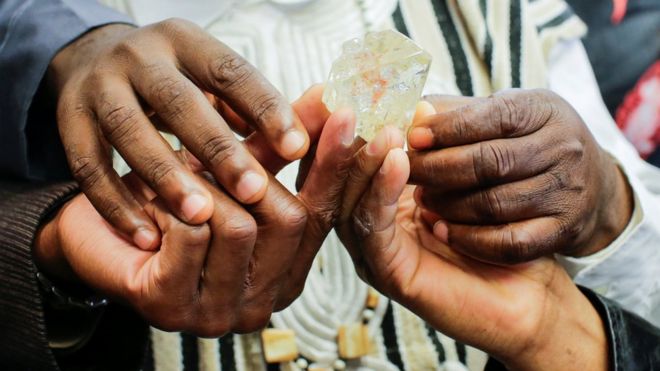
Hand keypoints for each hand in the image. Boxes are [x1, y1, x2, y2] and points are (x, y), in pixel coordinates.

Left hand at [34, 87, 358, 334]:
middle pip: (289, 221)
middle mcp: (259, 304)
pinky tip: (150, 214)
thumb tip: (326, 101)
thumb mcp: (230, 175)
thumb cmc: (169, 205)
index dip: (332, 163)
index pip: (321, 216)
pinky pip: (191, 234)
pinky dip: (168, 206)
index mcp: (283, 275)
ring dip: (201, 191)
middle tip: (207, 161)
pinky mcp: (169, 308)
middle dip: (247, 177)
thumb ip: (278, 149)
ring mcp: (216, 315)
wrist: (93, 235)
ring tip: (173, 191)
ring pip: (239, 225)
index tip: (346, 114)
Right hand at [48, 20, 310, 249]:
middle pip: (180, 100)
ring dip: (166, 176)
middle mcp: (139, 57)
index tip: (299, 147)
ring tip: (200, 216)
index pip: (230, 71)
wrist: (94, 64)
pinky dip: (116, 204)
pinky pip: (88, 166)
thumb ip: (259, 111)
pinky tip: (146, 236)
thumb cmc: (176, 86)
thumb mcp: (214, 87)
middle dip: (219, 147)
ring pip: (130, 131)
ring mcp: (98, 88)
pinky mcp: (67, 121)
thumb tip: (318, 123)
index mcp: (185, 42)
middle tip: (255, 190)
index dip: (264, 109)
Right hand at [335, 129, 607, 369]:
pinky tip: (398, 162)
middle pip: (336, 181)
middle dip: (338, 142)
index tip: (341, 92)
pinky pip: (374, 230)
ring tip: (384, 130)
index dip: (336, 128)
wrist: (528, 290)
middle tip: (346, 106)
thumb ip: (440, 147)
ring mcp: (374, 251)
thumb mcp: (465, 177)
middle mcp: (369, 226)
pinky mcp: (388, 274)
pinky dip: (381, 193)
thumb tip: (419, 104)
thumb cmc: (497, 230)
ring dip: (363, 163)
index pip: (343, 160)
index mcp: (380, 200)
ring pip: (350, 203)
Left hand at [407, 89, 632, 262]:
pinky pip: (509, 243)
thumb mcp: (506, 112)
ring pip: (494, 204)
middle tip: (404, 174)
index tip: (413, 138)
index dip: (448, 129)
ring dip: (448, 206)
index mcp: (543, 110)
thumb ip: (459, 112)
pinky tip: (443, 231)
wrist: (593, 185)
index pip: (492, 116)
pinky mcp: (563, 231)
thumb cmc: (531, 141)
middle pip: (490, 162)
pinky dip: (470, 240)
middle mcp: (562, 148)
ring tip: (422, 201)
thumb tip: (414, 113)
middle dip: (437, 169)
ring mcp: (566, 192)